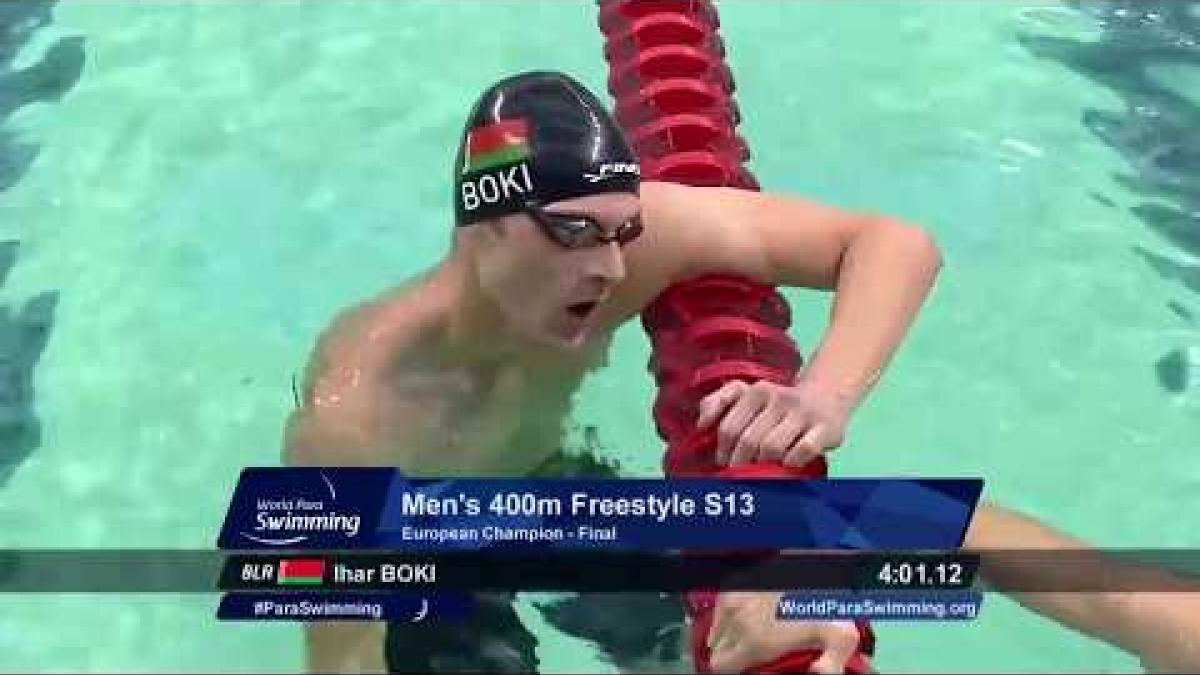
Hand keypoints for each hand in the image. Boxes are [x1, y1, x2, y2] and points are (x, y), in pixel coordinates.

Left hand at [696, 379, 849, 467]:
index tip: (724, 462)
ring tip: (762, 469)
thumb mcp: (747, 393)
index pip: (729, 428)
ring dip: (764, 465)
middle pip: (748, 441)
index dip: (723, 451)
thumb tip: (702, 423)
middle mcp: (779, 398)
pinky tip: (787, 464)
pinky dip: (791, 462)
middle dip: (741, 463)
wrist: (826, 397)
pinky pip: (802, 451)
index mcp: (757, 391)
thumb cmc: (777, 403)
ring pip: (772, 448)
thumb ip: (718, 401)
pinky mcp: (825, 429)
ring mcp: (803, 413)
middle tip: (741, 472)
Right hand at [707, 592, 864, 673]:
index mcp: (756, 641)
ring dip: (727, 636)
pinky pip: (718, 609)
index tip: (744, 669)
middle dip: (729, 655)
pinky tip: (748, 616)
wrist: (813, 556)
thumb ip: (833, 664)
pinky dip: (727, 617)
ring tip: (749, 636)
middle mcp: (737, 622)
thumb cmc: (823, 596)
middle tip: (750, 655)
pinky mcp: (733, 584)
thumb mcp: (839, 635)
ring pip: (715, 629)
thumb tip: (820, 673)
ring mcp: (732, 600)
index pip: (720, 667)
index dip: (730, 670)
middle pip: (715, 650)